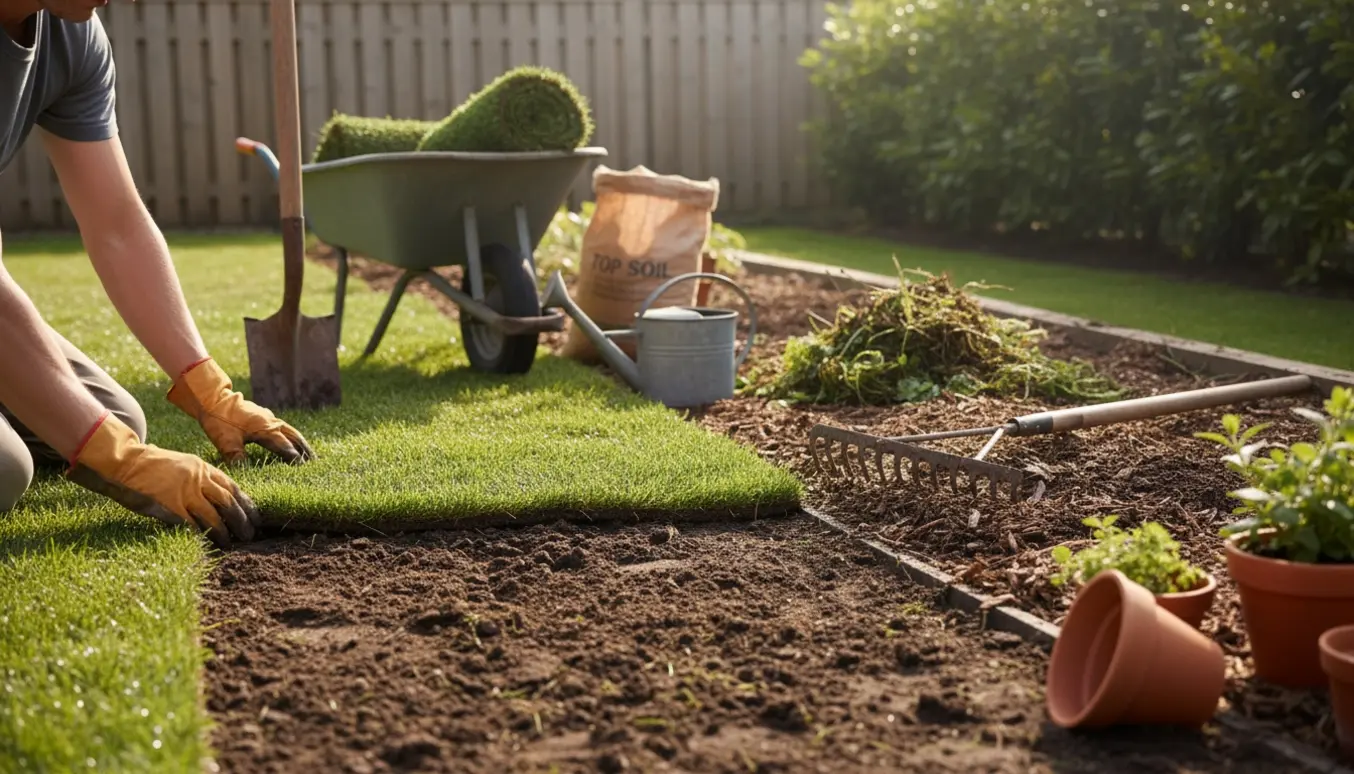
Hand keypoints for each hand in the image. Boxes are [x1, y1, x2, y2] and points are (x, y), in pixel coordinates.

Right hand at [66, 412, 260, 547]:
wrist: (125, 460)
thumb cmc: (150, 466)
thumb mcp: (180, 466)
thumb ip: (196, 479)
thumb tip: (212, 496)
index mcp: (202, 467)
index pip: (232, 486)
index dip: (245, 503)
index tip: (255, 516)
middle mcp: (198, 478)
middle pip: (228, 501)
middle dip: (242, 519)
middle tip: (250, 533)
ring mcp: (185, 491)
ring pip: (214, 514)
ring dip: (225, 531)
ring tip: (232, 543)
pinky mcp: (170, 504)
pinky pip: (192, 523)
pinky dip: (203, 534)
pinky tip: (210, 543)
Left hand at [166, 357, 315, 465]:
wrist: (213, 398)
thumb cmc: (219, 420)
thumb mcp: (225, 441)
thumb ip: (236, 457)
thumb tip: (244, 473)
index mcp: (264, 429)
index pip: (284, 446)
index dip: (294, 458)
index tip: (303, 469)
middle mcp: (271, 423)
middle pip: (294, 437)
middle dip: (305, 450)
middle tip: (316, 462)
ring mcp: (269, 418)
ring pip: (291, 431)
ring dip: (302, 442)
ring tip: (310, 454)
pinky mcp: (265, 416)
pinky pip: (284, 427)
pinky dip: (292, 436)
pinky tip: (292, 441)